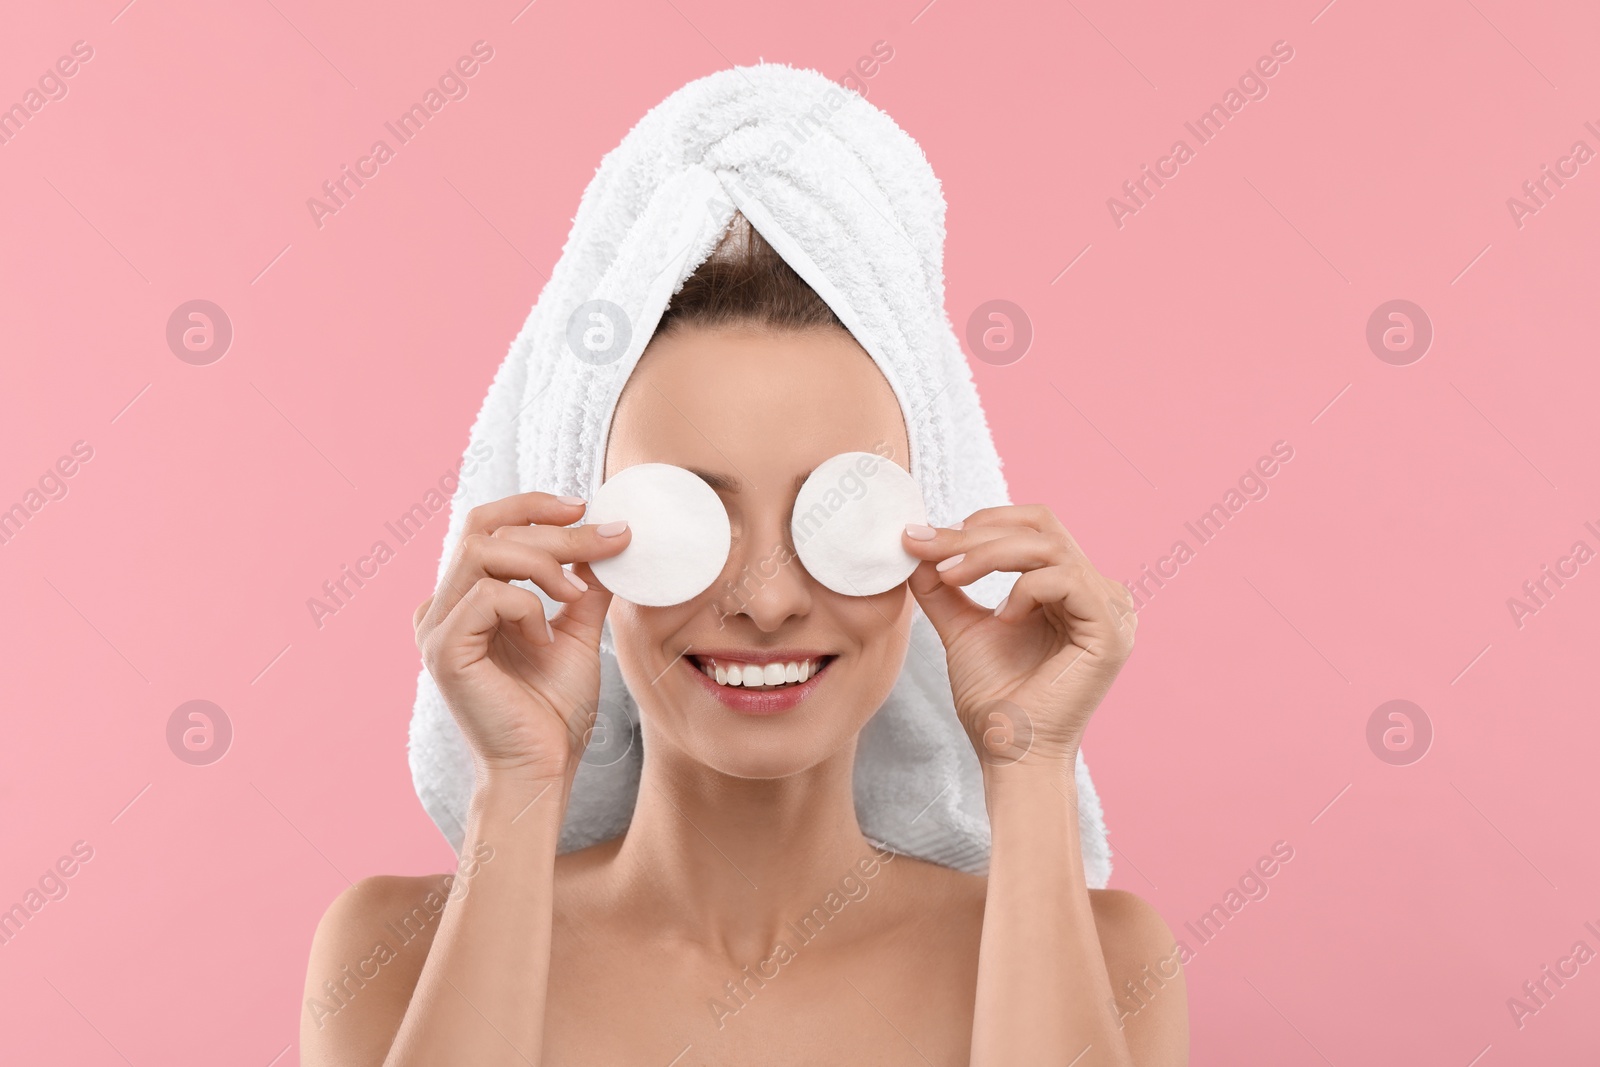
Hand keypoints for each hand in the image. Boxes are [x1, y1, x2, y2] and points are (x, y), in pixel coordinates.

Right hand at [413, 492, 630, 784]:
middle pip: (485, 528)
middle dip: (552, 528)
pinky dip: (527, 607)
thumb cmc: (554, 710)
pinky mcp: (443, 650)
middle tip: (605, 539)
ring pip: (482, 550)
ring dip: (542, 561)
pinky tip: (544, 639)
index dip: (534, 506)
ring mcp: (436, 627)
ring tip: (575, 594)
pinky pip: (486, 596)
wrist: (545, 769)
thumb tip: (607, 538)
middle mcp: (441, 607)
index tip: (586, 507)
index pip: (487, 524)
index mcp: (465, 598)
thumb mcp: (578, 632)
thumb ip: (583, 585)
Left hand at [902, 505, 1136, 766]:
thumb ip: (945, 586)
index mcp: (1071, 587)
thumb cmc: (995, 699)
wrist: (1010, 754)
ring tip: (950, 577)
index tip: (921, 538)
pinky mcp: (1112, 631)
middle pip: (1041, 526)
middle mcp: (1098, 591)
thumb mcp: (963, 628)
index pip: (1031, 527)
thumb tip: (917, 544)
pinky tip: (1001, 619)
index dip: (977, 523)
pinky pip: (1066, 580)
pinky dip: (1023, 590)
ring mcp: (1111, 609)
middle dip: (977, 532)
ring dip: (988, 555)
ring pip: (1049, 546)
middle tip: (930, 549)